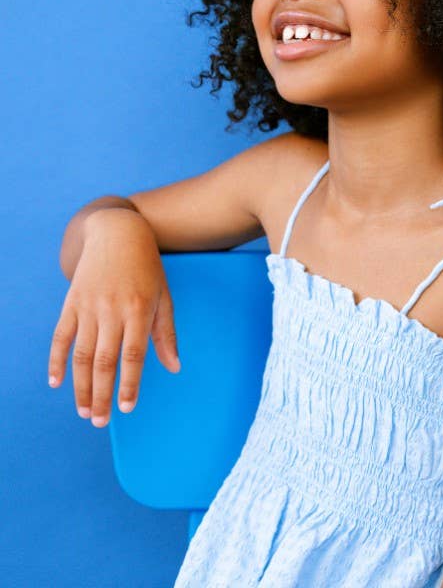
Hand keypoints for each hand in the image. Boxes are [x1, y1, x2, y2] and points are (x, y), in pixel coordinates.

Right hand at [48, 209, 180, 426]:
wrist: (117, 234)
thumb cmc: (147, 269)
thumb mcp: (164, 297)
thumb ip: (166, 334)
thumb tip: (174, 367)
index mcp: (139, 310)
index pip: (133, 355)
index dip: (129, 384)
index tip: (126, 408)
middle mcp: (112, 310)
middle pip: (105, 361)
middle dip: (102, 394)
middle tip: (100, 422)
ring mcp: (88, 307)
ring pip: (82, 355)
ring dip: (81, 386)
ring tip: (85, 411)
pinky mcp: (71, 303)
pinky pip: (60, 337)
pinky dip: (56, 360)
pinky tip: (56, 383)